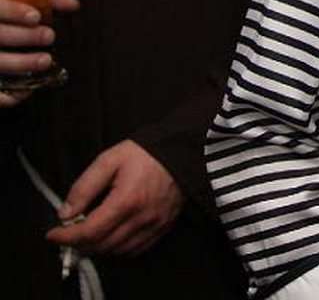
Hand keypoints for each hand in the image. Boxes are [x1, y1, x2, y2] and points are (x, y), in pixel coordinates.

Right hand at [0, 0, 78, 106]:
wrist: (0, 31)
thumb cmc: (9, 9)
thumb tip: (73, 5)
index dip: (13, 12)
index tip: (36, 17)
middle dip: (24, 37)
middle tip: (49, 36)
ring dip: (20, 63)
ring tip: (45, 60)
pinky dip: (5, 95)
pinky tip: (25, 91)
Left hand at [45, 140, 182, 256]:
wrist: (182, 152)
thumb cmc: (144, 153)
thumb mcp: (109, 160)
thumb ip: (84, 187)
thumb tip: (66, 213)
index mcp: (126, 200)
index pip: (90, 231)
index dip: (66, 237)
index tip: (53, 234)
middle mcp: (141, 218)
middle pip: (101, 245)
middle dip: (78, 244)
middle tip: (68, 234)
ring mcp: (155, 225)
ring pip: (117, 250)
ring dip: (97, 247)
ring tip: (88, 235)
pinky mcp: (163, 227)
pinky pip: (136, 249)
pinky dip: (118, 249)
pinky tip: (111, 237)